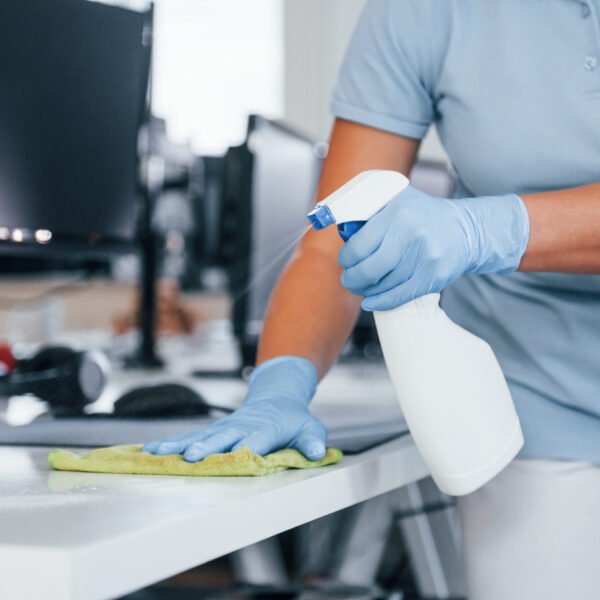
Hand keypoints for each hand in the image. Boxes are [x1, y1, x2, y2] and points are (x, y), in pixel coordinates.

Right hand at [143, 356, 326, 461]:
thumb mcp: (310, 428)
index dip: (242, 449)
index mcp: (265, 428)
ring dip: (178, 445)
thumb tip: (319, 453)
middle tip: (190, 457)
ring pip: (199, 436)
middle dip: (205, 447)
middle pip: (221, 438)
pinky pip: (190, 437)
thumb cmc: (294, 419)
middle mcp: (241, 427)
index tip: (229, 458)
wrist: (277, 397)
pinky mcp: (214, 431)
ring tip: (156, 453)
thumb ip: (312, 441)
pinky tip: (149, 451)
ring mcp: (225, 428)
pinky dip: (171, 444)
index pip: (254, 441)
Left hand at [339, 186, 528, 310]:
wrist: (466, 230)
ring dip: (367, 290)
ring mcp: (424, 256)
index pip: (358, 245)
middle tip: (349, 279)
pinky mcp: (434, 275)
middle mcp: (410, 232)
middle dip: (352, 278)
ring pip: (383, 284)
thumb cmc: (424, 216)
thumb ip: (371, 210)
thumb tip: (341, 230)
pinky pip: (400, 295)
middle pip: (368, 268)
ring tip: (362, 287)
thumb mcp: (398, 200)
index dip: (346, 258)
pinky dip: (382, 302)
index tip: (345, 261)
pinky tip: (371, 302)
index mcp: (396, 211)